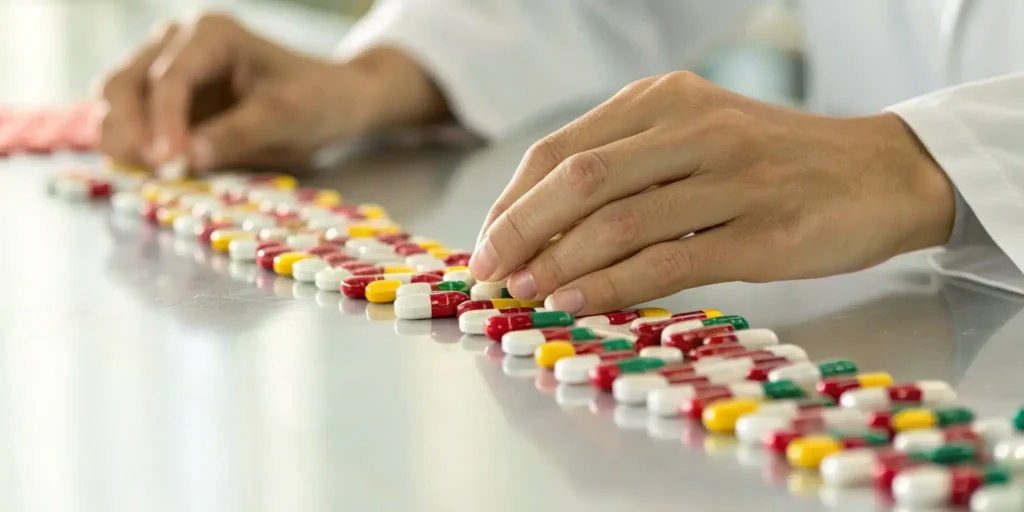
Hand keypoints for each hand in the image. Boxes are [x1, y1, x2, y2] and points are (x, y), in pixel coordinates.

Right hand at [97, 12, 447, 172]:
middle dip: (131, 130)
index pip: (170, 77)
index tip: (169, 164)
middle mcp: (177, 43)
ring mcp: (164, 69)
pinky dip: (132, 149)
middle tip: (157, 173)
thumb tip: (186, 159)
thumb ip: (237, 135)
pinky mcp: (163, 102)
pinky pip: (129, 124)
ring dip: (124, 141)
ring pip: (115, 104)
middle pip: (123, 84)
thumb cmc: (316, 101)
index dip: (163, 123)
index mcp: (211, 34)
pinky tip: (153, 172)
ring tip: (156, 175)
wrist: (333, 101)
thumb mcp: (286, 118)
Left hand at [469, 71, 955, 314]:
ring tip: (522, 294)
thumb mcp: (696, 141)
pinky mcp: (761, 230)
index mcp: (665, 99)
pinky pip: (667, 259)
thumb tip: (544, 234)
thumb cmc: (775, 164)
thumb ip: (629, 172)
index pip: (561, 149)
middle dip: (519, 231)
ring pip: (618, 221)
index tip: (485, 245)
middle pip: (578, 180)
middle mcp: (692, 127)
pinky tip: (576, 302)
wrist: (883, 172)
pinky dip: (612, 285)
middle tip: (488, 275)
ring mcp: (730, 177)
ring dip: (557, 263)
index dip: (512, 201)